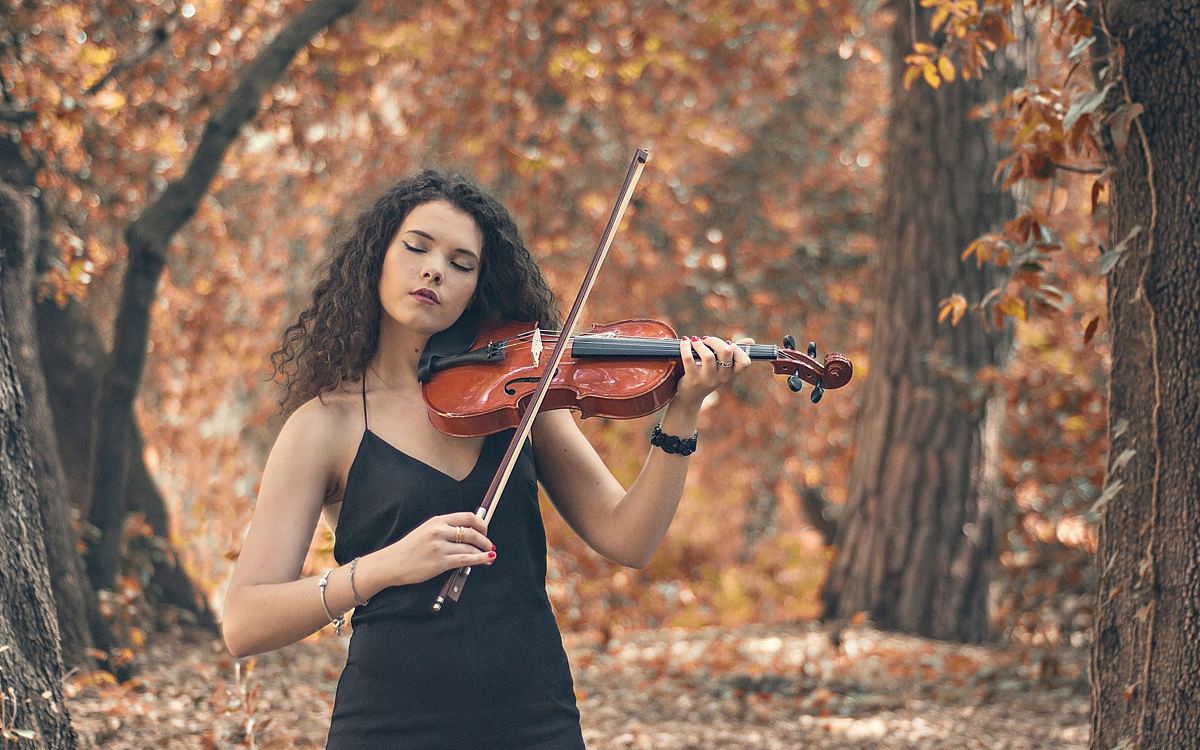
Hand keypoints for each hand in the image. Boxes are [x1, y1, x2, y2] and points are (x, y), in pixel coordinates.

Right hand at [373, 511, 495, 587]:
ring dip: (484, 551)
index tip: (485, 531)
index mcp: (436, 521)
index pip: (467, 517)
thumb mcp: (425, 531)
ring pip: (470, 547)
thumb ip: (444, 530)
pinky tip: (486, 559)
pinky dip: (479, 559)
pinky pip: (465, 559)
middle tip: (489, 545)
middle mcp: (438, 531)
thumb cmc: (408, 549)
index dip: (481, 524)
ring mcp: (439, 547)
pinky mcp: (439, 562)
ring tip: (489, 555)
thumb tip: (468, 533)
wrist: (391, 564)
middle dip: (485, 539)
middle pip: (472, 532)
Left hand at [672, 335, 754, 407]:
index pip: (745, 362)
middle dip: (715, 340)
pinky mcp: (692, 379)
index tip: (727, 344)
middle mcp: (721, 377)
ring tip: (695, 341)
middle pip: (726, 351)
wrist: (690, 397)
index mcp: (731, 373)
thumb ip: (735, 353)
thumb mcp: (723, 367)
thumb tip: (750, 341)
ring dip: (700, 344)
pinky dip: (686, 347)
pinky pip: (688, 358)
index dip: (737, 349)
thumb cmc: (708, 376)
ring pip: (708, 356)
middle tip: (706, 340)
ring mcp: (707, 379)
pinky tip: (685, 342)